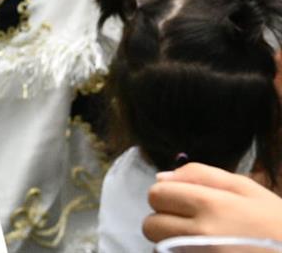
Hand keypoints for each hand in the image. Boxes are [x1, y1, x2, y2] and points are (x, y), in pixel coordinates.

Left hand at [145, 163, 281, 241]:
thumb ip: (200, 175)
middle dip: (164, 221)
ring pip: (159, 247)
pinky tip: (202, 252)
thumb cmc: (276, 223)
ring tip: (199, 240)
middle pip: (150, 224)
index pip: (157, 194)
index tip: (183, 201)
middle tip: (191, 223)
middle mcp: (201, 234)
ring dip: (170, 242)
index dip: (167, 196)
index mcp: (211, 205)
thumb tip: (160, 177)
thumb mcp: (247, 188)